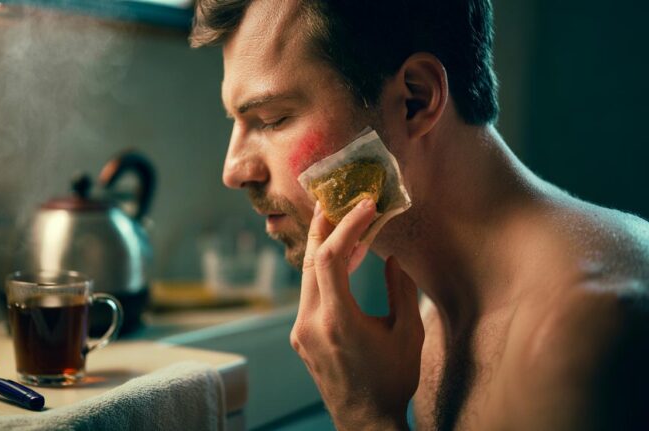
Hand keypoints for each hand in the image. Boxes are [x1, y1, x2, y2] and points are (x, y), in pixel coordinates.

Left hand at [290, 200, 424, 430]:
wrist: (365, 420)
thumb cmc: (392, 380)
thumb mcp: (407, 334)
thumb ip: (400, 290)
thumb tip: (391, 257)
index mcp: (337, 321)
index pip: (329, 258)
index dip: (345, 226)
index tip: (364, 205)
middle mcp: (310, 323)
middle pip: (308, 260)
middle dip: (323, 225)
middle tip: (336, 198)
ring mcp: (300, 331)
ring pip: (305, 275)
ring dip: (321, 246)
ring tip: (339, 221)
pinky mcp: (300, 337)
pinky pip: (308, 293)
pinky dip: (321, 270)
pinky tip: (338, 260)